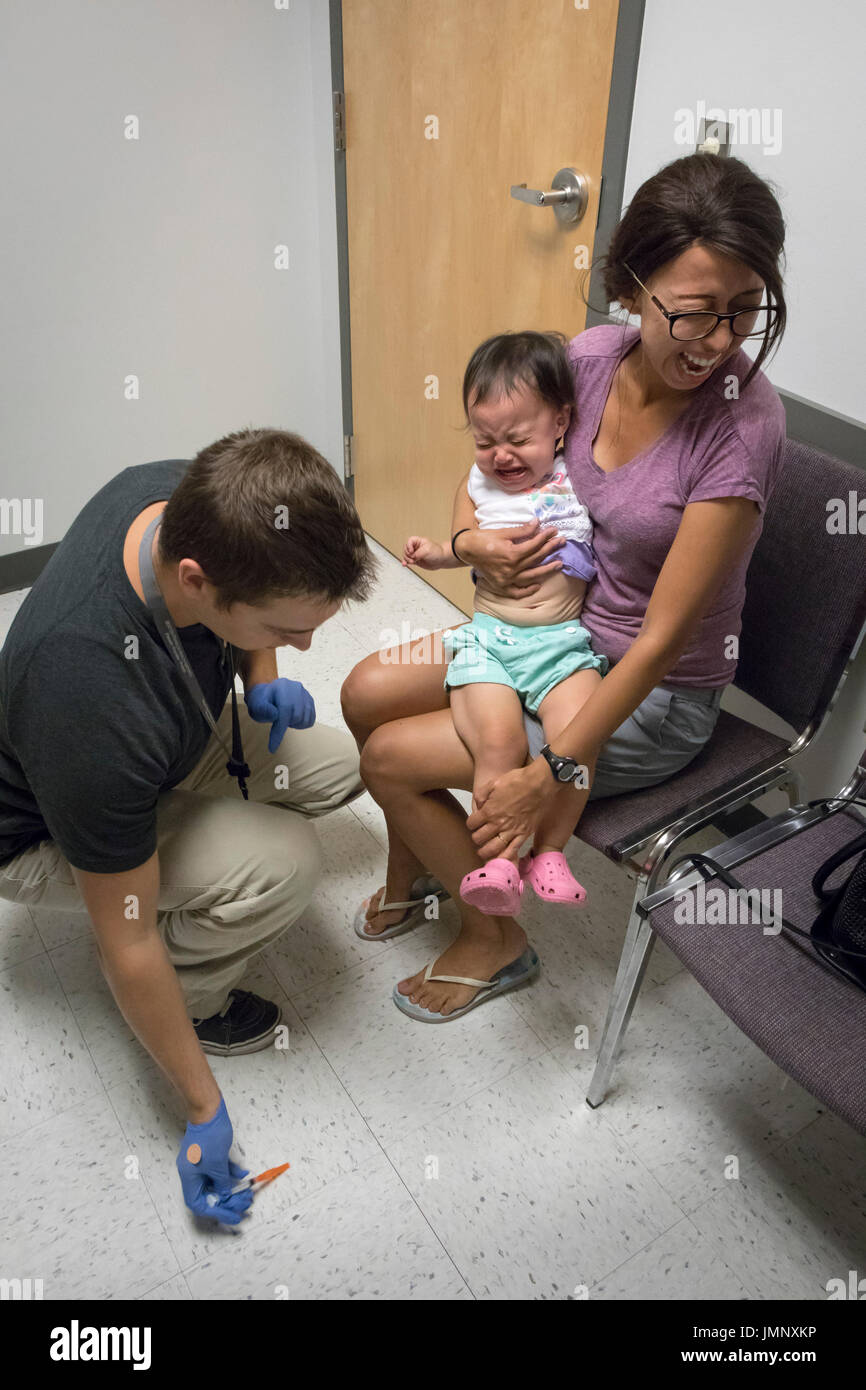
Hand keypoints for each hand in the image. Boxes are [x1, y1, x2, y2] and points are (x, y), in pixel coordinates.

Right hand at [177, 1094, 252, 1225]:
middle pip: (209, 1195)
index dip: (216, 1212)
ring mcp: (200, 1163)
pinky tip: (244, 1174)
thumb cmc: (209, 1135)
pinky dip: (231, 1174)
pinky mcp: (209, 1155)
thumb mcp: (218, 1163)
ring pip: (216, 1184)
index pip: (199, 1204)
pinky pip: (219, 1171)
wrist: (208, 1110)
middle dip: (227, 1201)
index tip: (232, 1217)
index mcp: (189, 1177)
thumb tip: (226, 1194)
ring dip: (231, 1189)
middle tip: (244, 1204)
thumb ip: (222, 1182)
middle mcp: (192, 1173)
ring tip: (247, 1193)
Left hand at [245, 678, 314, 751]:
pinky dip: (301, 724)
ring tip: (284, 717)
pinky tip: (291, 718)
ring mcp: (305, 694)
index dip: (279, 731)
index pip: (284, 711)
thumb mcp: (256, 705)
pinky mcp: (310, 701)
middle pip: (296, 717)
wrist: (269, 693)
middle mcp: (296, 688)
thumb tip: (275, 714)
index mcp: (281, 687)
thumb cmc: (261, 701)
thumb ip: (263, 709)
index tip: (272, 748)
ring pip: (304, 720)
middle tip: (277, 720)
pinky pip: (310, 720)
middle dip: (286, 724)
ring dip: (293, 724)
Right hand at [403, 536, 447, 569]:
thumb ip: (418, 553)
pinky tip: (405, 564)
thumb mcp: (427, 550)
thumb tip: (411, 557)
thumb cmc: (437, 552)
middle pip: (406, 549)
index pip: (410, 541)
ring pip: (406, 556)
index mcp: (419, 541)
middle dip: (408, 554)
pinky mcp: (416, 560)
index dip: (409, 546)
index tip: (412, 551)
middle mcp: (416, 547)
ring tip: (411, 562)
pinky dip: (406, 563)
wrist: (442, 560)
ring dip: (406, 559)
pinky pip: (408, 561)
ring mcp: (416, 554)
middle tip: (413, 558)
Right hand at [459, 521, 564, 596]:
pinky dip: (527, 590)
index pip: (534, 545)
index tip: (554, 531)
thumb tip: (537, 524)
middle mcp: (511, 569)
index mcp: (512, 554)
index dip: (546, 537)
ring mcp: (507, 579)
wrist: (465, 550)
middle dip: (550, 549)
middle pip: (536, 559)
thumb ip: (522, 531)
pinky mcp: (501, 586)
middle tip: (562, 542)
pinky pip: (517, 592)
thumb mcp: (503, 532)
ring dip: (546, 570)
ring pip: (532, 576)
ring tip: (559, 564)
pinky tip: (538, 585)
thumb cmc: (482, 539)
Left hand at [466, 760, 556, 860]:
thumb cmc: (518, 780)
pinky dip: (505, 857)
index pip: (471, 824)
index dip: (471, 823)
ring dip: (485, 852)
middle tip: (478, 836)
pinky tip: (500, 859)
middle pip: (479, 838)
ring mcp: (512, 830)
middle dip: (476, 837)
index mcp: (489, 810)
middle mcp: (498, 823)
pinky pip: (512, 851)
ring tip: (484, 851)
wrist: (540, 783)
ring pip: (492, 849)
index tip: (474, 822)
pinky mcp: (524, 834)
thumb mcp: (494, 782)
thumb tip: (477, 804)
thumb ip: (482, 794)